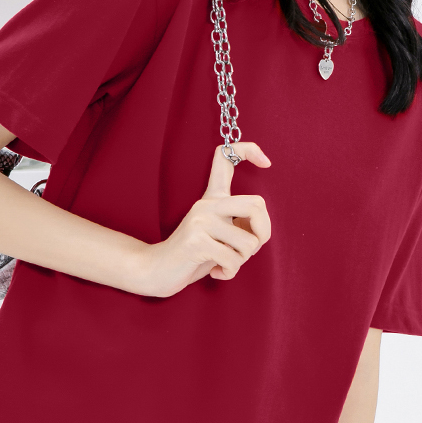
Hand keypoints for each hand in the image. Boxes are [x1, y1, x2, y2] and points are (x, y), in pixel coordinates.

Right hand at [132, 142, 270, 297]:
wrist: (155, 269)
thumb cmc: (195, 254)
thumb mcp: (218, 234)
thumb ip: (237, 225)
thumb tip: (261, 230)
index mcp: (213, 197)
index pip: (226, 158)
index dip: (249, 150)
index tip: (266, 162)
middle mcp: (207, 204)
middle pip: (256, 204)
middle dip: (263, 234)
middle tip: (249, 249)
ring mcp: (200, 221)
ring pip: (249, 242)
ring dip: (243, 260)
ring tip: (226, 263)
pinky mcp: (195, 241)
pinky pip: (232, 260)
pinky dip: (230, 272)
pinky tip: (216, 272)